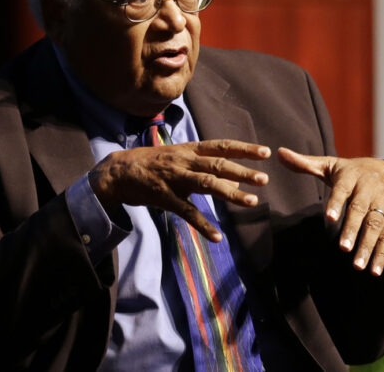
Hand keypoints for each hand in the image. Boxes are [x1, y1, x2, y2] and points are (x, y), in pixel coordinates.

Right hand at [89, 140, 270, 242]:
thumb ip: (208, 171)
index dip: (244, 149)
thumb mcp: (181, 161)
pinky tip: (217, 236)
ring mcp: (174, 178)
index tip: (265, 152)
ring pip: (206, 184)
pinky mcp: (163, 197)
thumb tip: (237, 183)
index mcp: (190, 150)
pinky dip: (202, 225)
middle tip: (264, 179)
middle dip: (242, 171)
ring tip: (252, 202)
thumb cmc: (154, 164)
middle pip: (217, 164)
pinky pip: (186, 212)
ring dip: (230, 194)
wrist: (118, 171)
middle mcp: (184, 161)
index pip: (221, 146)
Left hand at [277, 148, 383, 275]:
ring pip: (376, 226)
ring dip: (368, 247)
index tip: (329, 217)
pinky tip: (374, 271)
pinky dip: (382, 255)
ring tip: (358, 266)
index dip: (336, 203)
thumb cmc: (350, 171)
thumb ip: (305, 163)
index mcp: (351, 177)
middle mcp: (369, 190)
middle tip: (343, 248)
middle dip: (352, 230)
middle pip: (361, 211)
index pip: (342, 190)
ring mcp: (383, 204)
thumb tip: (279, 153)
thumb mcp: (329, 165)